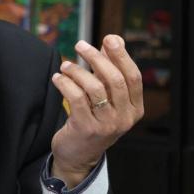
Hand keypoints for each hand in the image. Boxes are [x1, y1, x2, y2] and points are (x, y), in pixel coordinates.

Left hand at [50, 36, 143, 187]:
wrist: (78, 155)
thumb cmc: (92, 120)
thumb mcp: (107, 98)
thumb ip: (110, 71)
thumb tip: (113, 40)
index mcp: (135, 109)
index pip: (133, 77)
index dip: (122, 55)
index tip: (108, 38)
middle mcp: (124, 118)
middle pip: (114, 80)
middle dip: (96, 58)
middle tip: (80, 45)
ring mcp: (106, 125)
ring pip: (95, 88)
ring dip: (77, 71)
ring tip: (65, 65)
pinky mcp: (86, 128)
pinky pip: (76, 99)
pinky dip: (66, 84)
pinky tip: (57, 78)